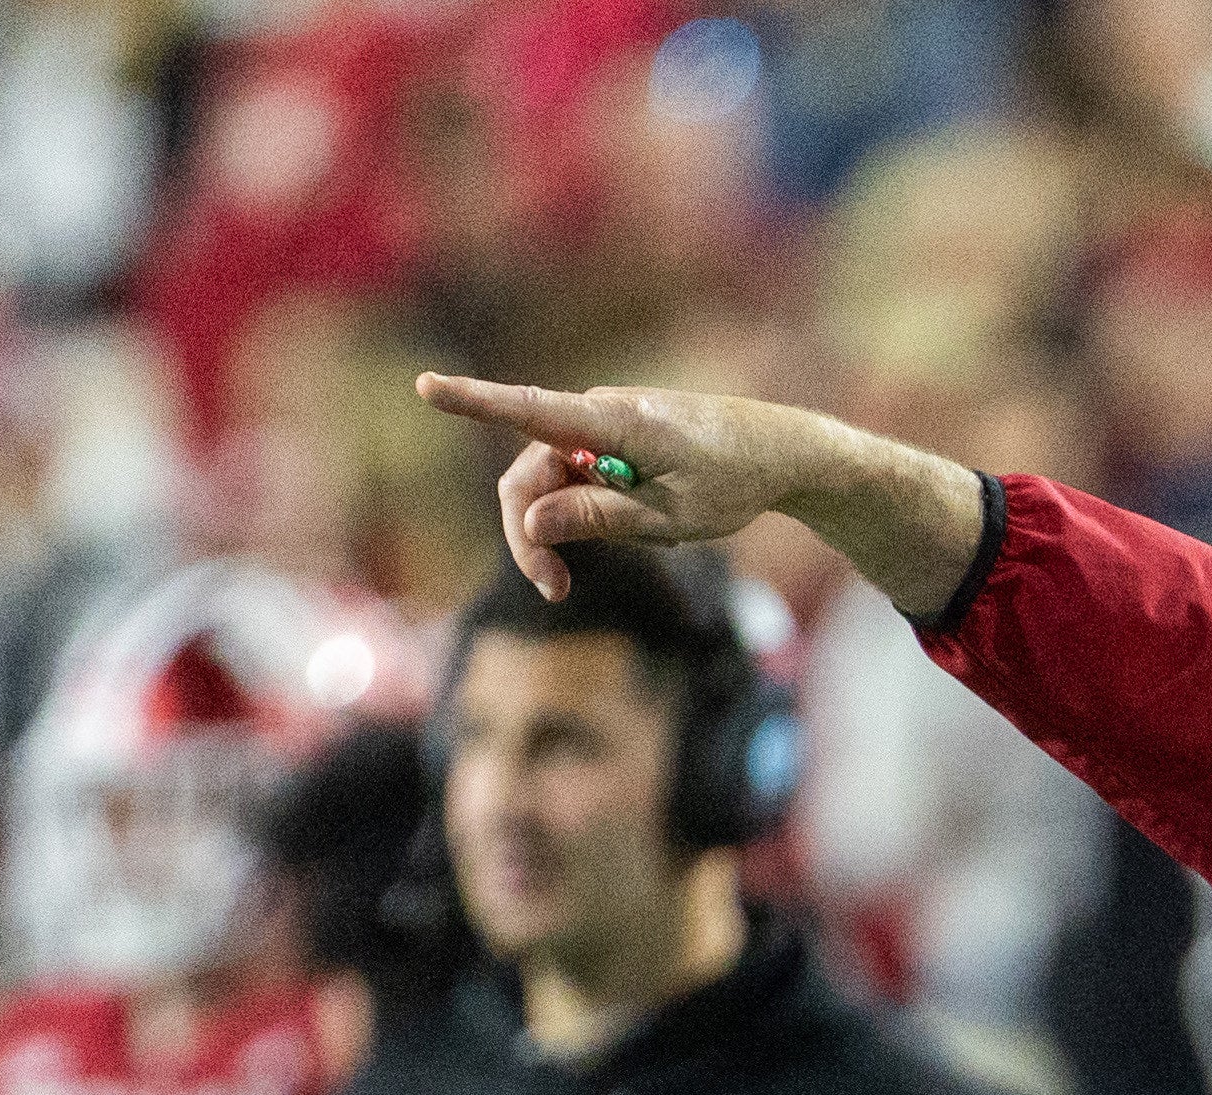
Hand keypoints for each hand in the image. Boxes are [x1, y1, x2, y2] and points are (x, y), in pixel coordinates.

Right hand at [411, 375, 985, 616]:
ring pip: (559, 483)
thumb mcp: (673, 518)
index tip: (426, 385)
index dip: (476, 403)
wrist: (784, 453)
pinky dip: (610, 511)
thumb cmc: (734, 483)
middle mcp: (602, 414)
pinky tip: (660, 521)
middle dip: (533, 533)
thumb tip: (530, 519)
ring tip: (659, 538)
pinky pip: (588, 480)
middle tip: (555, 592)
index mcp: (617, 424)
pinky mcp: (615, 440)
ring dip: (583, 526)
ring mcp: (606, 425)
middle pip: (531, 475)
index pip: (532, 412)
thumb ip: (600, 518)